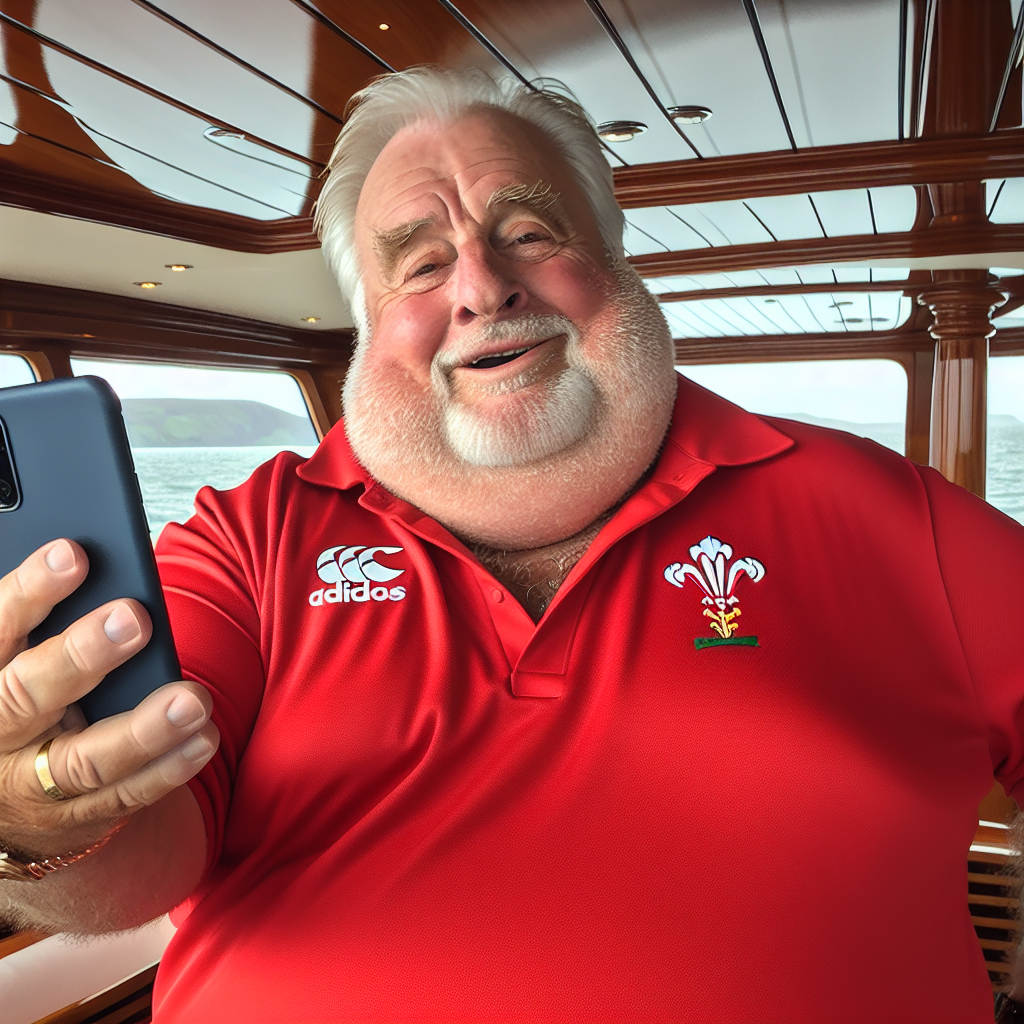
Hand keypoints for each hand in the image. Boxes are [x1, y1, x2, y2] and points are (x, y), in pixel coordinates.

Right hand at [0, 539, 218, 855]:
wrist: (4, 801)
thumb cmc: (22, 701)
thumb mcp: (15, 659)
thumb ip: (44, 625)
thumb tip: (92, 560)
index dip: (30, 591)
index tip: (74, 552)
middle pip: (29, 695)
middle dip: (82, 655)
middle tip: (134, 618)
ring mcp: (32, 785)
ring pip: (85, 759)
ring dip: (144, 727)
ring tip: (192, 699)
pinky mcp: (77, 817)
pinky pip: (125, 795)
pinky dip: (168, 768)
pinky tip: (203, 737)